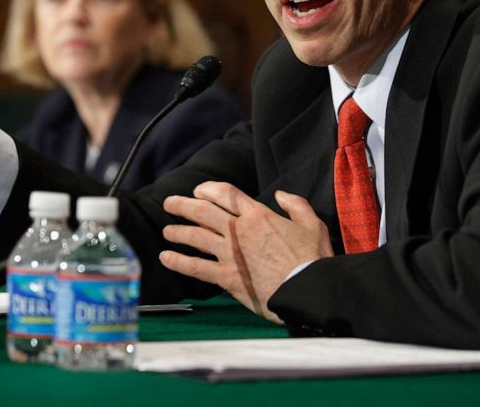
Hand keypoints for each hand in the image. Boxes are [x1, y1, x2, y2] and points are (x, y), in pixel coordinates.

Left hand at [159, 182, 333, 322]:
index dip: (209, 188)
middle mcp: (239, 231)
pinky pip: (196, 267)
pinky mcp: (226, 277)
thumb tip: (281, 195)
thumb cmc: (313, 260)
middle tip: (169, 203)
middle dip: (182, 205)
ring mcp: (230, 254)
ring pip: (195, 237)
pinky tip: (166, 258)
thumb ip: (296, 205)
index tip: (198, 190)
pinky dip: (178, 262)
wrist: (307, 291)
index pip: (227, 194)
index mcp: (258, 215)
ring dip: (178, 232)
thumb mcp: (313, 224)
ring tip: (167, 231)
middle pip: (203, 212)